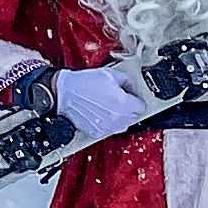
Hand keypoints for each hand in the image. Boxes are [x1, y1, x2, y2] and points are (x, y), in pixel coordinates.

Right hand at [6, 59, 158, 137]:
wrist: (65, 93)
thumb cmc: (84, 83)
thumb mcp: (110, 74)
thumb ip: (127, 80)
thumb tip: (133, 87)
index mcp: (123, 103)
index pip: (142, 107)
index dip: (137, 100)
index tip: (133, 97)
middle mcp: (117, 118)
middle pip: (134, 117)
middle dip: (130, 109)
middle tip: (121, 101)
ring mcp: (108, 127)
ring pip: (123, 126)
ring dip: (121, 118)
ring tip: (110, 107)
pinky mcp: (98, 132)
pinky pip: (110, 130)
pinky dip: (109, 124)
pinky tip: (101, 114)